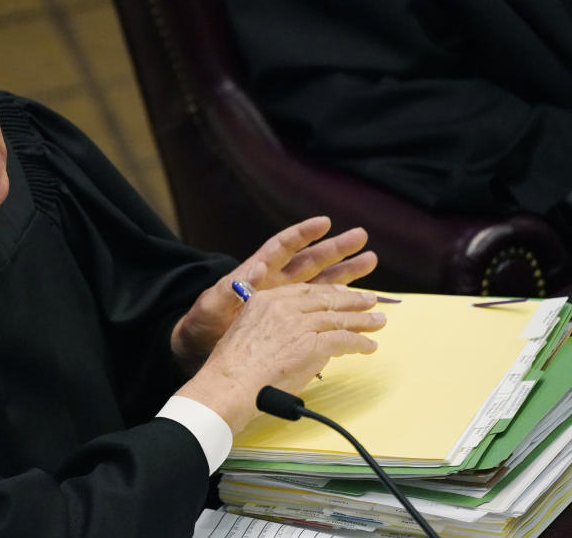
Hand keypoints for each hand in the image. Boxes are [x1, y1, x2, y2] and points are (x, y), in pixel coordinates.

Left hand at [171, 217, 376, 371]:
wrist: (201, 349)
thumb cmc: (203, 324)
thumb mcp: (210, 307)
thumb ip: (228, 292)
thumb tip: (252, 271)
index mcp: (256, 274)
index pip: (282, 248)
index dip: (302, 234)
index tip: (324, 222)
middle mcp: (276, 284)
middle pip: (310, 261)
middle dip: (335, 249)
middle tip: (360, 236)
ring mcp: (286, 302)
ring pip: (320, 283)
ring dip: (344, 273)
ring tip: (369, 260)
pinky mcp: (291, 321)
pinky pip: (318, 310)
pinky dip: (337, 306)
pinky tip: (356, 302)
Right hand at [175, 284, 384, 432]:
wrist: (229, 385)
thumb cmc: (231, 369)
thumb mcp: (244, 332)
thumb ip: (268, 326)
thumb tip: (289, 338)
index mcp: (265, 300)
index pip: (305, 291)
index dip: (327, 292)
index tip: (341, 293)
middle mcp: (284, 307)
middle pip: (326, 300)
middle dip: (351, 301)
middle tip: (369, 302)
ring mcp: (300, 325)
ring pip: (339, 318)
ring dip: (362, 320)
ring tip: (378, 321)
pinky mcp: (313, 345)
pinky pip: (344, 340)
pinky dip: (360, 343)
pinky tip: (369, 346)